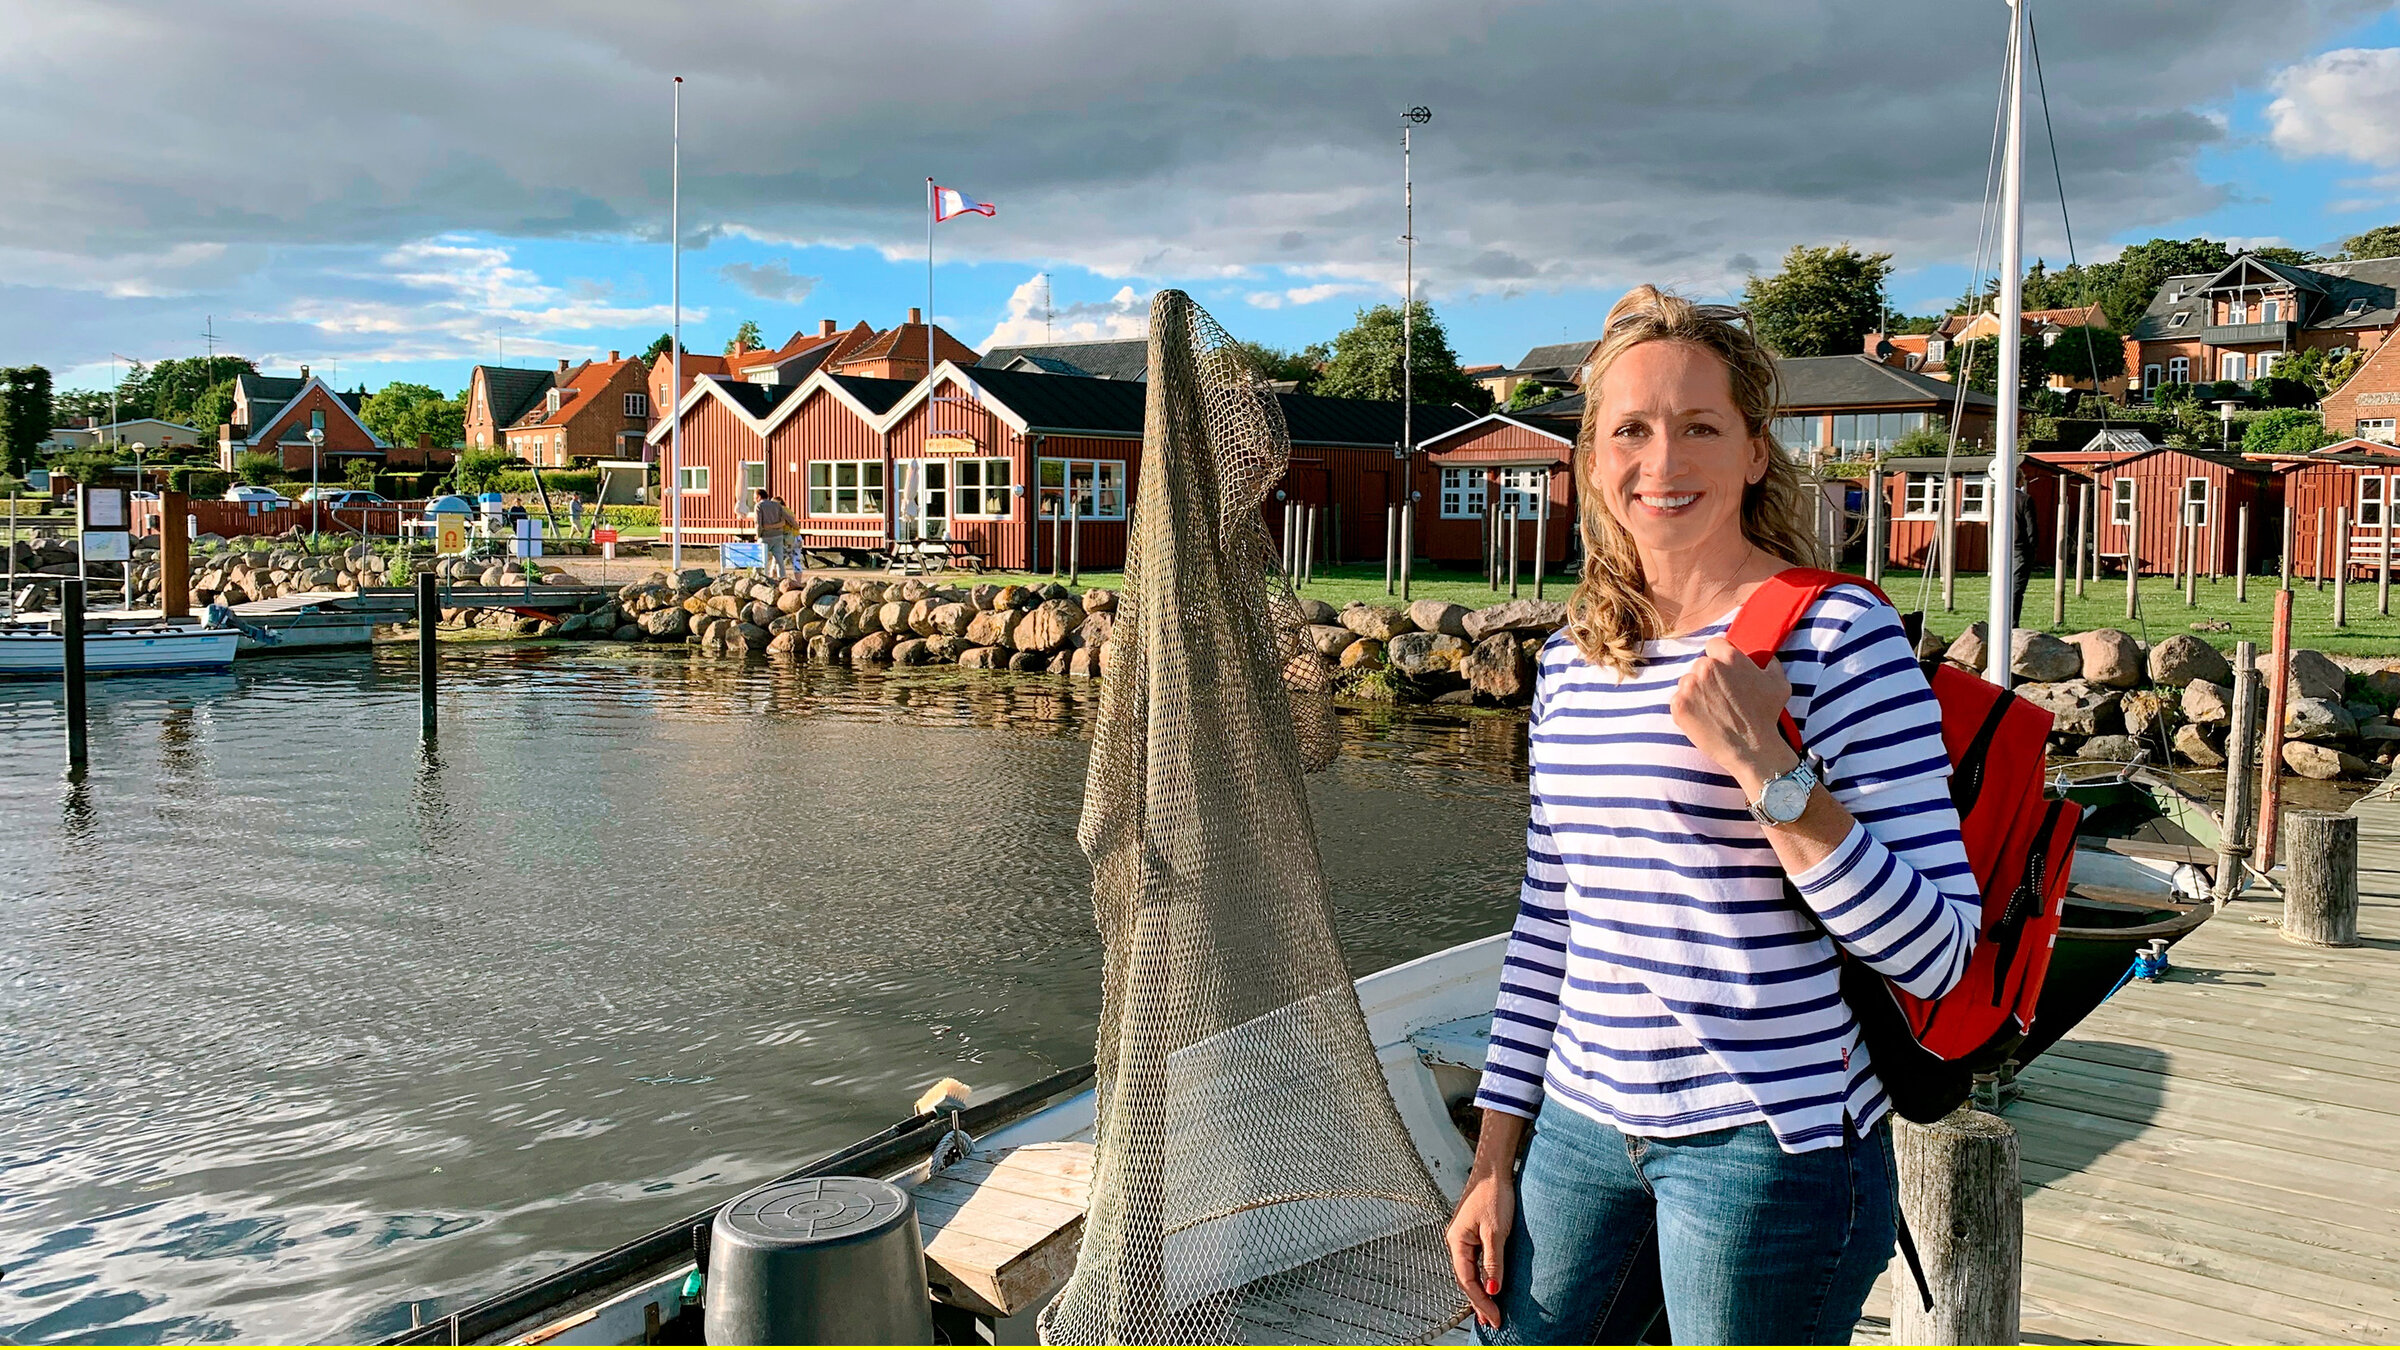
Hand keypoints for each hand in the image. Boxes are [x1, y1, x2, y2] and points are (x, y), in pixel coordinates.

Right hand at [1446, 1166, 1513, 1328]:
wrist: (1493, 1170)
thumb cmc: (1493, 1195)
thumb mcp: (1496, 1231)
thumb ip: (1493, 1262)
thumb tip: (1492, 1289)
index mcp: (1457, 1241)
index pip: (1467, 1280)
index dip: (1481, 1301)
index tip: (1495, 1318)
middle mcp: (1455, 1241)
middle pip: (1464, 1279)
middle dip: (1478, 1302)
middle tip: (1492, 1322)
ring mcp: (1462, 1237)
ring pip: (1468, 1272)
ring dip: (1479, 1292)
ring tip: (1489, 1311)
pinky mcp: (1471, 1233)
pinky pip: (1474, 1261)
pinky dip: (1481, 1277)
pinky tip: (1488, 1285)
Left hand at [1671, 637, 1799, 794]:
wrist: (1751, 749)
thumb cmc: (1766, 716)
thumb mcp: (1779, 683)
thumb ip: (1770, 663)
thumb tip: (1765, 658)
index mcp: (1728, 656)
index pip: (1715, 645)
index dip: (1720, 657)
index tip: (1725, 671)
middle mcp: (1706, 667)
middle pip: (1701, 664)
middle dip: (1709, 676)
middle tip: (1721, 695)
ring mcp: (1689, 686)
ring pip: (1688, 682)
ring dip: (1696, 691)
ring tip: (1713, 709)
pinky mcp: (1679, 705)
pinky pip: (1678, 700)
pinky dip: (1688, 707)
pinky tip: (1703, 718)